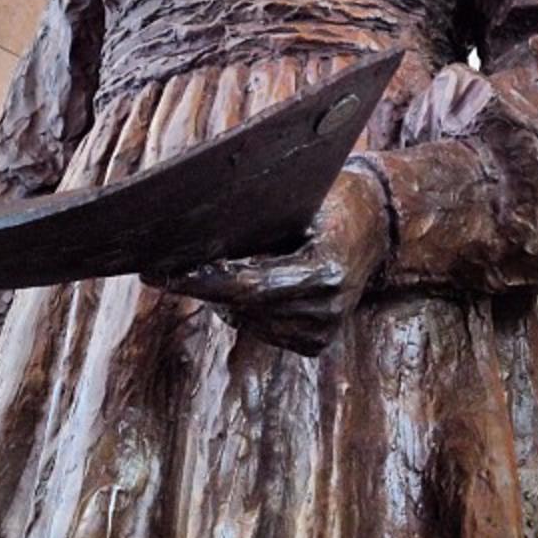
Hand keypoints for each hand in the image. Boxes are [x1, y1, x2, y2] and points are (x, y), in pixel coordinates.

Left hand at [148, 165, 390, 355]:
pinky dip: (245, 310)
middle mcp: (328, 307)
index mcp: (327, 270)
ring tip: (204, 269)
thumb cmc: (331, 196)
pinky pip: (262, 330)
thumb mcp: (299, 195)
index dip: (206, 280)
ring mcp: (325, 329)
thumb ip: (258, 217)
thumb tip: (196, 226)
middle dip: (201, 288)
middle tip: (158, 271)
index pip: (252, 284)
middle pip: (243, 306)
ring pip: (248, 321)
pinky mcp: (317, 342)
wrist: (379, 223)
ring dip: (222, 299)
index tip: (164, 273)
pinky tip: (244, 287)